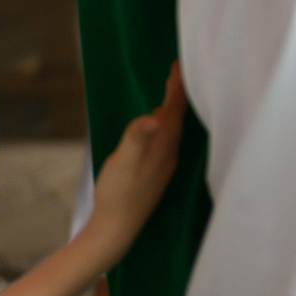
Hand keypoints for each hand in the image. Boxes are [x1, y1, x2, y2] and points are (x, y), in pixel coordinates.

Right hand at [84, 64, 186, 259]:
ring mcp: (165, 164)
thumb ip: (136, 139)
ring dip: (173, 109)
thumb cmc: (117, 195)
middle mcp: (170, 154)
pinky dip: (166, 125)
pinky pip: (168, 140)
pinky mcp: (157, 173)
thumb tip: (153, 117)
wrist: (117, 229)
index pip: (174, 110)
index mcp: (163, 146)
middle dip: (178, 93)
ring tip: (171, 92)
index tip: (178, 65)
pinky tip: (160, 127)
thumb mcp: (121, 164)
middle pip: (178, 117)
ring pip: (174, 129)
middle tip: (176, 71)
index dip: (177, 87)